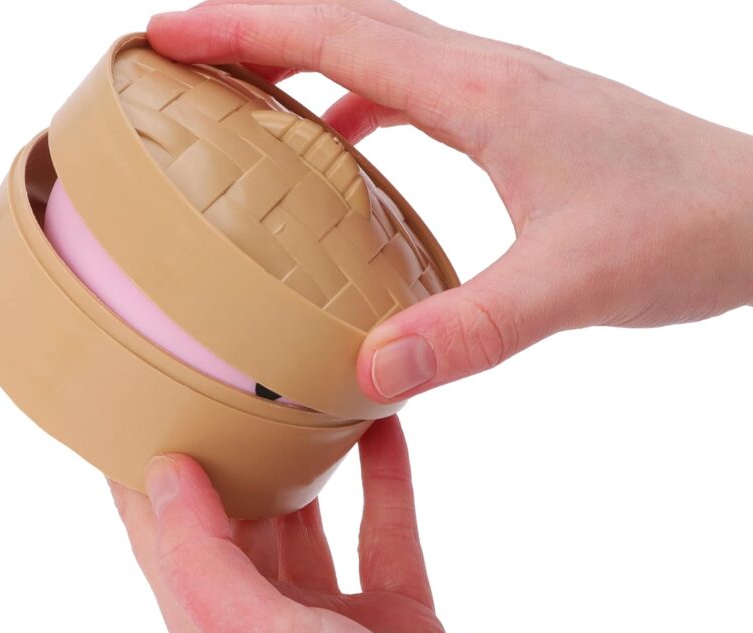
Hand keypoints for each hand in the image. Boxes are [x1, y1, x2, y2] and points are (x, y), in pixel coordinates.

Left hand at [110, 417, 565, 632]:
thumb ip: (206, 562)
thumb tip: (161, 475)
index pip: (161, 539)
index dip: (145, 474)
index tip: (144, 401)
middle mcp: (269, 631)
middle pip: (238, 522)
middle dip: (236, 456)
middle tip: (237, 380)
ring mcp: (337, 627)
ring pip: (314, 525)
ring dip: (313, 465)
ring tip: (312, 396)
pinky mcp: (399, 623)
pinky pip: (386, 537)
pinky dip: (386, 485)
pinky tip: (387, 432)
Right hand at [147, 0, 752, 401]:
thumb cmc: (690, 229)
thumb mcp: (574, 285)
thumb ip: (472, 329)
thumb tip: (369, 372)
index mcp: (485, 95)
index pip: (341, 36)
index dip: (246, 30)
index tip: (167, 36)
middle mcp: (490, 80)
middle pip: (349, 28)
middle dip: (256, 34)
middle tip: (182, 60)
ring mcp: (507, 102)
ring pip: (382, 60)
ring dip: (307, 68)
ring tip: (245, 103)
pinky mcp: (521, 132)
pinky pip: (419, 103)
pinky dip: (364, 115)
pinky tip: (351, 157)